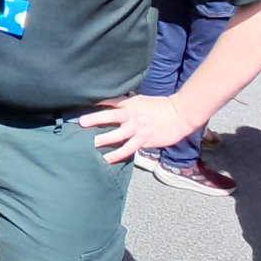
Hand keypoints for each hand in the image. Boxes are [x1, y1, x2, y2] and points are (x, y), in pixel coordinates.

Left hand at [78, 94, 198, 163]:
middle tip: (81, 122)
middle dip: (95, 119)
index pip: (111, 102)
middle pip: (110, 116)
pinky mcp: (143, 140)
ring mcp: (137, 128)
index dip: (97, 103)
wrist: (180, 115)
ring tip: (93, 143)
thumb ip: (129, 104)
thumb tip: (116, 105)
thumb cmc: (162, 107)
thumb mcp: (142, 100)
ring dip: (105, 138)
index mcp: (131, 103)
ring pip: (118, 134)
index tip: (82, 103)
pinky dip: (117, 154)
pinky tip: (107, 159)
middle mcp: (132, 115)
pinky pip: (128, 148)